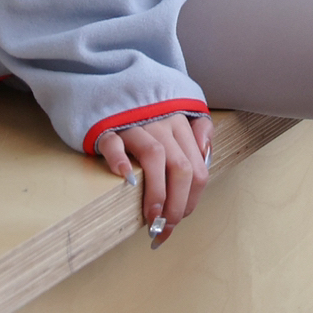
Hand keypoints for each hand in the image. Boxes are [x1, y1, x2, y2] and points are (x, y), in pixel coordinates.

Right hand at [93, 111, 213, 242]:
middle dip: (176, 204)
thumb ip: (198, 131)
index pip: (196, 168)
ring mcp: (135, 122)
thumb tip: (205, 152)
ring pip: (154, 155)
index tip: (177, 221)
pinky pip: (114, 141)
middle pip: (180, 166)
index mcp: (180, 123)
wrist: (108, 86)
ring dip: (156, 191)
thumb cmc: (145, 111)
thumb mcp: (177, 116)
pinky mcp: (107, 125)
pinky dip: (119, 160)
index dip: (191, 200)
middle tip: (164, 226)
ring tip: (151, 216)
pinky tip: (125, 178)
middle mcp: (161, 122)